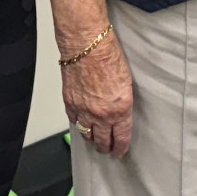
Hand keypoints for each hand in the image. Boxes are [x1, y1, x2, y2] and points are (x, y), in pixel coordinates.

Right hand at [62, 30, 133, 156]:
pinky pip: (74, 122)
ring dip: (92, 139)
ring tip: (95, 141)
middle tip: (108, 150)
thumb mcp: (126, 81)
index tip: (120, 152)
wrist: (87, 43)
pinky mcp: (70, 103)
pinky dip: (78, 124)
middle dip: (106, 148)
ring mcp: (83, 110)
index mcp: (120, 108)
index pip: (122, 137)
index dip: (121, 148)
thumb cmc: (108, 54)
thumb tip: (120, 113)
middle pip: (103, 141)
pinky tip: (81, 124)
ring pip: (87, 135)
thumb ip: (123, 102)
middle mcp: (101, 114)